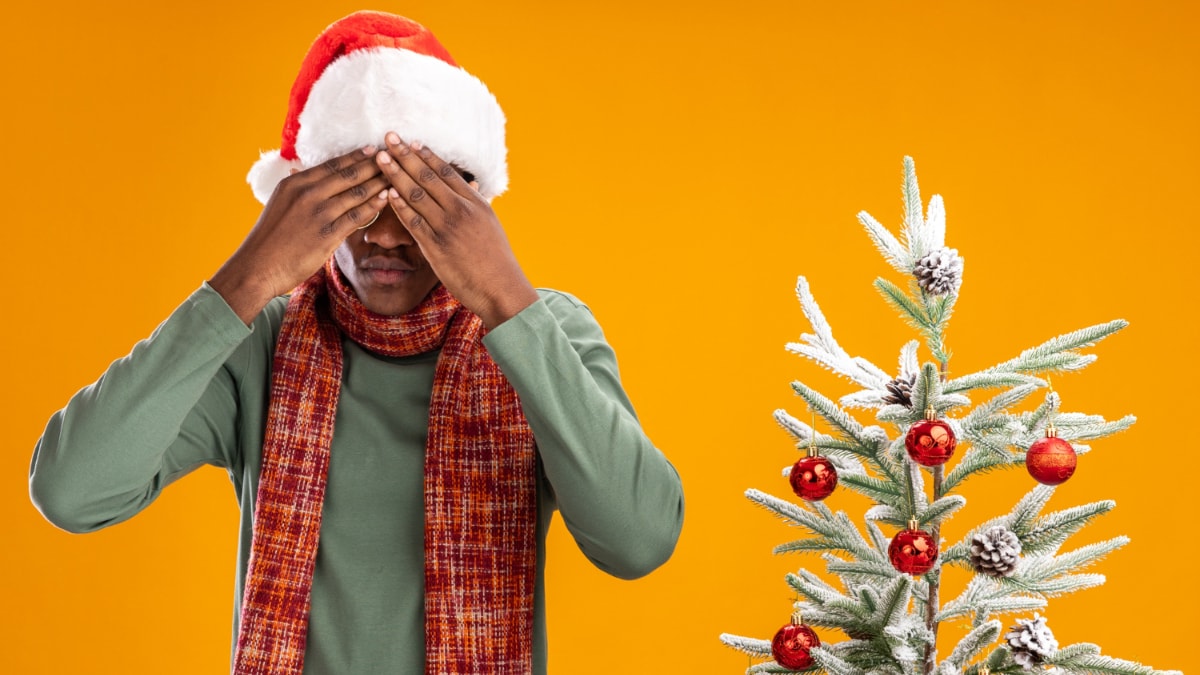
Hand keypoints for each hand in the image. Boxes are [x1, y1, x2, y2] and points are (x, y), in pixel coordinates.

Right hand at [211, 147, 391, 323]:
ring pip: (357, 192)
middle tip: (395, 156)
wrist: (256, 267)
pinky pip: (357, 216)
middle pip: (349, 174)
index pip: (333, 164)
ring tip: (398, 175)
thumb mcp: (279, 204)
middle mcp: (307, 193)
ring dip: (380, 182)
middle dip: (375, 164)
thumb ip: (296, 189)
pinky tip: (388, 198)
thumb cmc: (269, 239)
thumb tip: (300, 173)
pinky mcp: (327, 234)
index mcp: (295, 183)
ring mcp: (318, 213)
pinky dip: (375, 205)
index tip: (375, 149)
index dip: (357, 156)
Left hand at [375, 132, 537, 328]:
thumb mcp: (491, 224)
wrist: (501, 287)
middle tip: (388, 138)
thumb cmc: (497, 259)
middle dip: (405, 156)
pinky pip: (413, 221)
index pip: (447, 172)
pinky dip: (399, 205)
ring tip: (380, 158)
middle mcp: (461, 210)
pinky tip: (387, 192)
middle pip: (428, 177)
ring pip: (416, 194)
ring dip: (396, 174)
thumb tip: (473, 186)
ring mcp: (448, 227)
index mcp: (476, 203)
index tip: (411, 142)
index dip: (426, 155)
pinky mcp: (436, 246)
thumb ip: (477, 203)